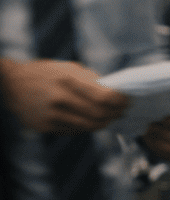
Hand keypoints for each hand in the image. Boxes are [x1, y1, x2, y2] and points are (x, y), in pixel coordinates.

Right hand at [0, 58, 128, 132]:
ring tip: (111, 117)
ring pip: (90, 126)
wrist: (11, 84)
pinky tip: (91, 120)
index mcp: (68, 79)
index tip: (128, 100)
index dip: (121, 101)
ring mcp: (52, 115)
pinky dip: (87, 126)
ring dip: (104, 123)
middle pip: (101, 114)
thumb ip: (92, 80)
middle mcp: (60, 98)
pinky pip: (75, 131)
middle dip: (116, 114)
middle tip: (123, 111)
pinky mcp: (45, 127)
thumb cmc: (45, 73)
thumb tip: (117, 93)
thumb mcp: (68, 68)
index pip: (105, 97)